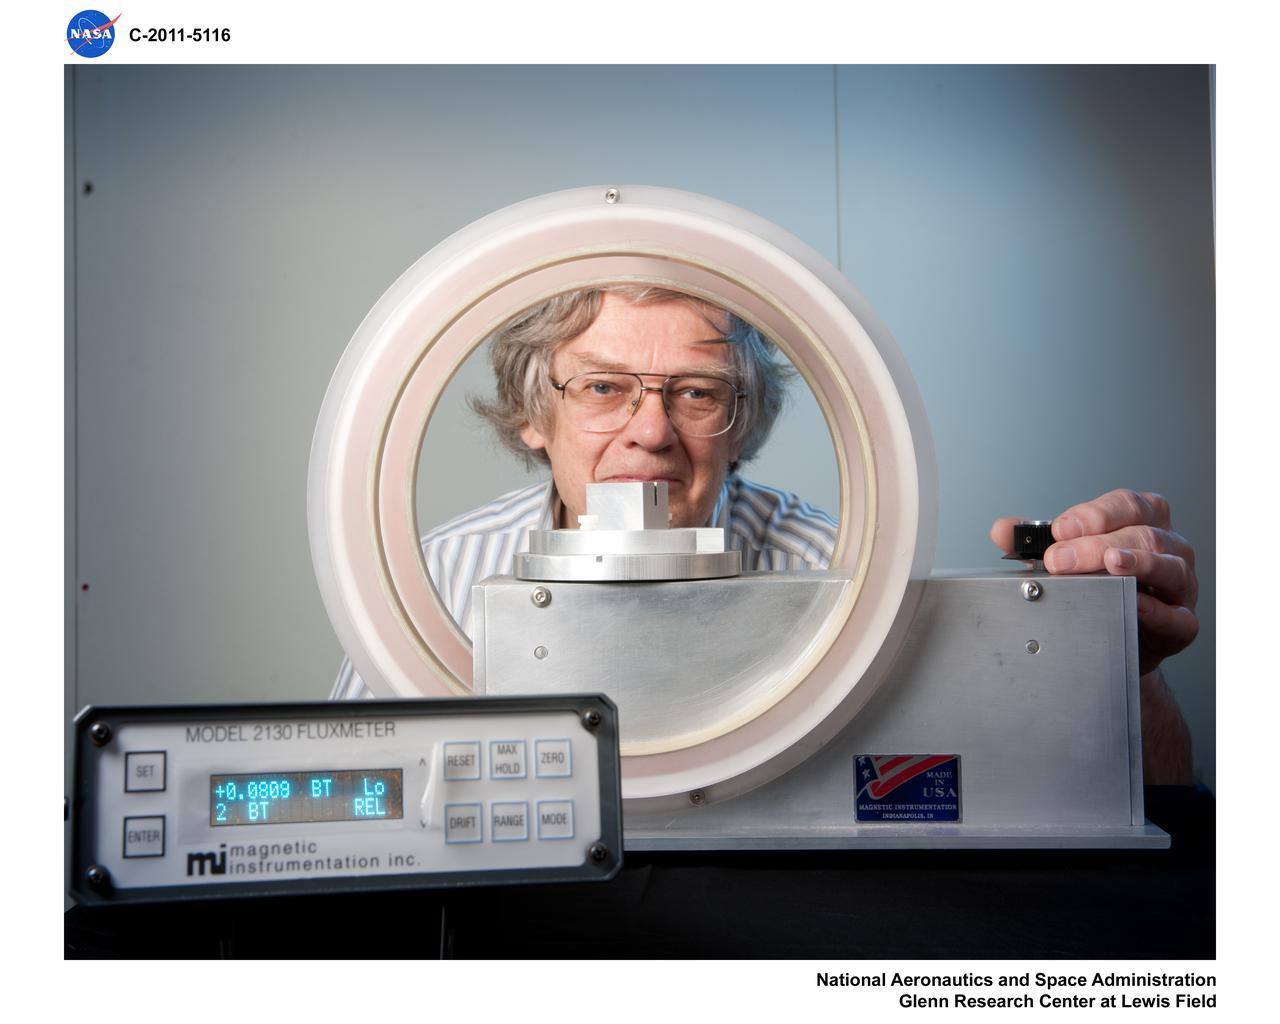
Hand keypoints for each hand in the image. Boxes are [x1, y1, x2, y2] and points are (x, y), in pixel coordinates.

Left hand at [990, 489, 1198, 676]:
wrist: (1115, 636)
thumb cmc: (1099, 584)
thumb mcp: (1068, 555)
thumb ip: (1036, 542)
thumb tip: (1003, 529)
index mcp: (1144, 520)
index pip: (1126, 505)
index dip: (1093, 515)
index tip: (1060, 529)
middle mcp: (1169, 547)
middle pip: (1142, 534)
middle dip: (1097, 544)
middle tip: (1061, 559)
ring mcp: (1181, 584)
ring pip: (1169, 566)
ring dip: (1137, 563)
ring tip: (1110, 564)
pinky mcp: (1182, 622)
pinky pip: (1178, 615)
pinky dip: (1158, 610)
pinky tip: (1136, 605)